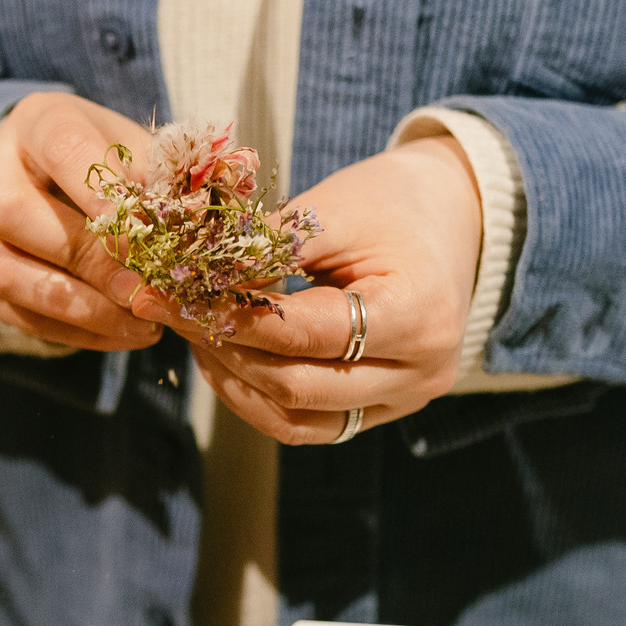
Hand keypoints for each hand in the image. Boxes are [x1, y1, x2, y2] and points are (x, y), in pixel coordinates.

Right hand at [0, 93, 162, 352]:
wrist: (51, 179)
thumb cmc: (107, 162)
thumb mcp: (136, 151)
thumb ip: (158, 178)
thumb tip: (187, 222)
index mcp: (38, 121)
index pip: (60, 146)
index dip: (100, 190)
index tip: (144, 229)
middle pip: (11, 212)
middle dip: (86, 258)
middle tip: (143, 289)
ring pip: (5, 272)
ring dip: (80, 307)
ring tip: (140, 324)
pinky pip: (15, 313)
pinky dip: (74, 331)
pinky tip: (121, 333)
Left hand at [130, 135, 482, 444]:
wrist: (454, 217)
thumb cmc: (396, 201)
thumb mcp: (335, 207)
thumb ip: (268, 248)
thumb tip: (193, 280)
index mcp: (420, 314)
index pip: (307, 333)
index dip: (233, 316)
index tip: (173, 292)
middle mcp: (421, 373)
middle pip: (298, 387)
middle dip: (223, 348)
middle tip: (170, 310)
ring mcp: (405, 400)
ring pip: (298, 419)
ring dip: (234, 381)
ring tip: (193, 332)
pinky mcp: (383, 408)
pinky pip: (310, 425)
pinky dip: (258, 398)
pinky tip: (223, 358)